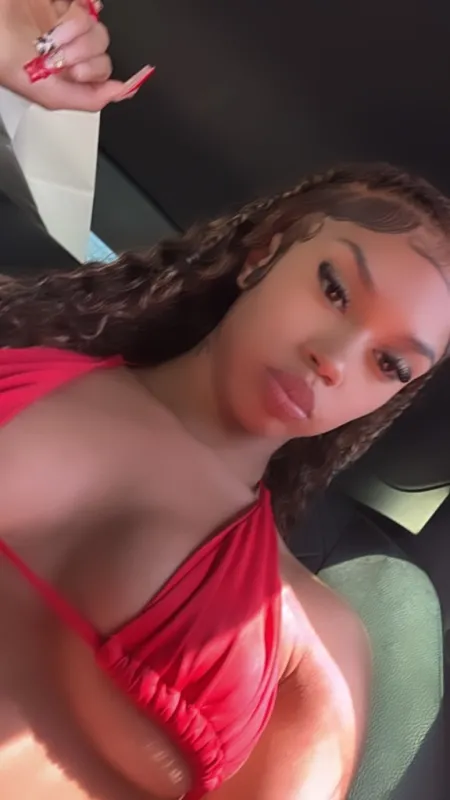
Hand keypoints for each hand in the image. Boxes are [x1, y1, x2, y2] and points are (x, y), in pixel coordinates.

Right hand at [0, 0, 153, 110]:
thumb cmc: (3, 58)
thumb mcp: (49, 94)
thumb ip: (89, 98)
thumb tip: (121, 92)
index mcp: (67, 75)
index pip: (102, 74)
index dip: (93, 71)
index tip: (76, 69)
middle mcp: (68, 49)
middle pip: (101, 48)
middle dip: (81, 51)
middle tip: (57, 51)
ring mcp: (65, 23)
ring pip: (95, 24)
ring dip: (75, 27)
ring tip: (51, 32)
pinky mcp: (61, 2)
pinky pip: (88, 3)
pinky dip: (75, 7)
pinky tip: (57, 11)